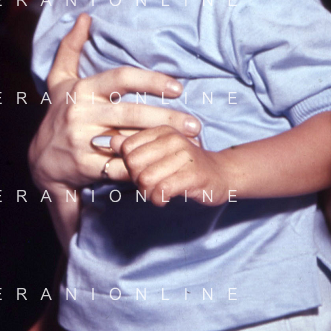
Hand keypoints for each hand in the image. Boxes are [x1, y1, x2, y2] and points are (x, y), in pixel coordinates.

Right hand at [28, 14, 200, 193]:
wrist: (40, 161)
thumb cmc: (59, 113)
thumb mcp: (60, 80)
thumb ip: (71, 47)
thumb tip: (85, 17)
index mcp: (82, 90)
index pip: (121, 78)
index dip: (151, 81)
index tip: (178, 88)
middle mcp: (82, 114)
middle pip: (132, 113)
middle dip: (167, 118)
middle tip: (195, 123)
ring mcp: (83, 141)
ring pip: (130, 140)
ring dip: (162, 143)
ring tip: (190, 143)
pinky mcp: (87, 167)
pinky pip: (122, 167)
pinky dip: (145, 166)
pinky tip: (168, 164)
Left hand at [115, 124, 231, 205]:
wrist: (221, 174)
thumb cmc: (185, 166)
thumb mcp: (159, 153)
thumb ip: (134, 147)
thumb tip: (109, 141)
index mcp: (162, 131)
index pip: (127, 148)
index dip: (130, 165)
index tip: (144, 170)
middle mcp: (173, 139)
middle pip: (133, 164)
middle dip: (137, 180)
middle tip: (151, 185)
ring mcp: (185, 156)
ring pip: (146, 179)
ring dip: (148, 193)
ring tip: (159, 192)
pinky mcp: (193, 175)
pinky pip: (162, 190)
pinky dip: (158, 199)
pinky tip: (165, 199)